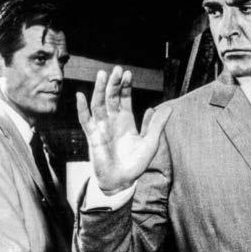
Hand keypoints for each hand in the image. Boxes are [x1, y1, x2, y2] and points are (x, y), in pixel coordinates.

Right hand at [76, 66, 171, 194]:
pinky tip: (81, 96)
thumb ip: (157, 125)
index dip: (125, 87)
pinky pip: (85, 120)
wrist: (122, 182)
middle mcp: (113, 121)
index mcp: (126, 121)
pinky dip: (82, 108)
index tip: (128, 74)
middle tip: (117, 69)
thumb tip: (169, 107)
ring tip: (102, 75)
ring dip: (100, 90)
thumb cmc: (136, 164)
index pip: (124, 99)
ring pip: (98, 104)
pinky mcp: (93, 136)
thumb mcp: (150, 142)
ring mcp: (102, 127)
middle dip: (114, 84)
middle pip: (111, 97)